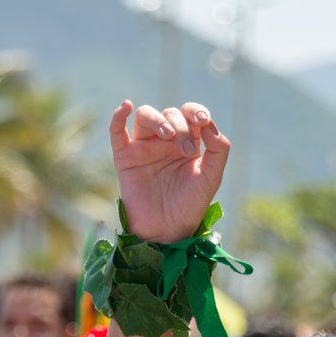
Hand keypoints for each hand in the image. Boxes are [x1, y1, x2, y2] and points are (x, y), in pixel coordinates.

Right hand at [108, 100, 229, 243]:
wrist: (167, 230)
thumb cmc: (190, 205)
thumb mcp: (212, 176)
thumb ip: (219, 149)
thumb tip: (208, 123)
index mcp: (187, 143)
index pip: (190, 114)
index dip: (196, 111)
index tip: (203, 121)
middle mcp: (165, 142)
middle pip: (170, 114)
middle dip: (181, 126)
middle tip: (186, 151)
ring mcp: (144, 148)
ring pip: (145, 115)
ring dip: (157, 119)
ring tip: (167, 135)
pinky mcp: (125, 158)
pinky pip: (116, 132)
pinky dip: (118, 117)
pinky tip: (125, 106)